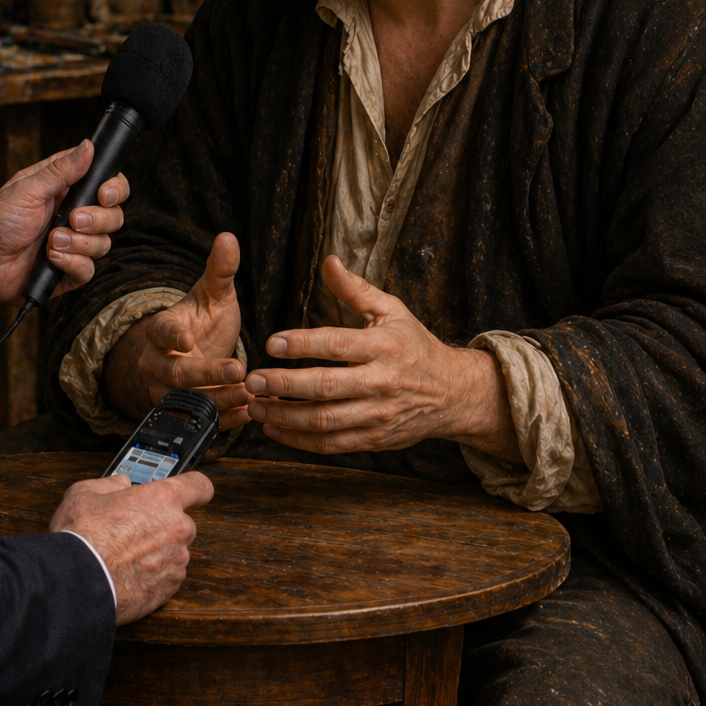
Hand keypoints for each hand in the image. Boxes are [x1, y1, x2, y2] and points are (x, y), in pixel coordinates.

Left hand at [0, 141, 128, 321]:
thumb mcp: (27, 190)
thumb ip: (61, 170)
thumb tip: (88, 146)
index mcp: (67, 190)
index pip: (108, 183)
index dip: (115, 188)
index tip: (105, 194)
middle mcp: (75, 215)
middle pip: (114, 215)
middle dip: (98, 219)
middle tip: (73, 219)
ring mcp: (75, 244)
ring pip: (104, 243)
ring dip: (80, 243)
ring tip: (52, 241)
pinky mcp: (70, 270)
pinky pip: (90, 269)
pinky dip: (72, 263)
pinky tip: (52, 258)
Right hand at [50, 470, 213, 623]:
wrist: (77, 583)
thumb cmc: (82, 539)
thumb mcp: (84, 495)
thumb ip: (109, 484)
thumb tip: (119, 483)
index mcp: (161, 499)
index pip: (198, 485)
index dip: (196, 488)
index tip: (195, 493)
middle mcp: (176, 528)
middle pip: (184, 522)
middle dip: (165, 525)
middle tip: (137, 532)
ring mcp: (176, 559)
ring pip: (176, 550)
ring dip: (159, 552)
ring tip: (128, 557)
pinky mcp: (171, 586)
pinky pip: (169, 575)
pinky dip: (155, 574)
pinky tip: (130, 574)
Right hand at [101, 232, 249, 428]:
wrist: (195, 353)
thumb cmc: (203, 320)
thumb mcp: (214, 295)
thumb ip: (220, 271)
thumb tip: (229, 238)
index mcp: (162, 329)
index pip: (162, 331)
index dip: (173, 336)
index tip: (187, 339)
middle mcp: (157, 362)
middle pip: (175, 372)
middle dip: (206, 374)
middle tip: (236, 370)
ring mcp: (167, 391)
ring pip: (187, 401)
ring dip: (218, 400)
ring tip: (247, 395)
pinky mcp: (182, 413)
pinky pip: (199, 421)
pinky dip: (224, 420)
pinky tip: (247, 414)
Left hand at [244, 256, 521, 460]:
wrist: (453, 393)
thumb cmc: (415, 346)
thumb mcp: (392, 310)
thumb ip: (355, 289)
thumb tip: (328, 261)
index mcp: (383, 346)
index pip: (336, 344)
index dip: (302, 344)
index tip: (272, 343)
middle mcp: (381, 382)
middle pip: (325, 387)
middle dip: (284, 385)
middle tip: (253, 380)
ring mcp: (378, 415)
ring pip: (324, 421)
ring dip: (284, 416)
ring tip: (255, 406)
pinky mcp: (375, 440)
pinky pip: (331, 445)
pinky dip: (299, 441)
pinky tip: (275, 429)